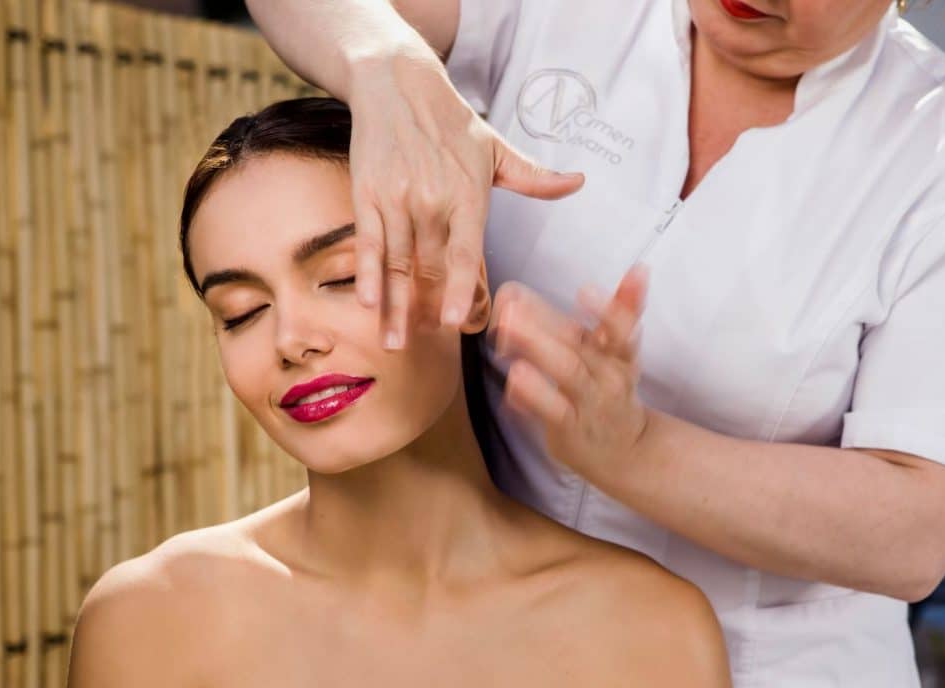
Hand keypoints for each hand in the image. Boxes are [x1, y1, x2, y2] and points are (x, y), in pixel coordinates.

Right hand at [345, 52, 584, 348]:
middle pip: (429, 268)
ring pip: (396, 263)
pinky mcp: (367, 194)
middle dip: (425, 311)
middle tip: (422, 347)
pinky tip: (368, 303)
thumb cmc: (451, 121)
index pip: (465, 251)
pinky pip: (367, 242)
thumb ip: (534, 176)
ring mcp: (397, 199)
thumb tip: (578, 182)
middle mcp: (431, 200)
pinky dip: (367, 273)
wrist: (397, 83)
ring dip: (393, 307)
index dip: (461, 288)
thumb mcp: (496, 148)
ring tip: (391, 342)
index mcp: (467, 195)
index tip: (458, 321)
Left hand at [488, 264, 650, 484]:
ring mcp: (589, 402)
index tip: (585, 290)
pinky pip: (553, 410)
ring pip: (565, 373)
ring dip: (534, 349)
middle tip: (510, 303)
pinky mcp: (570, 428)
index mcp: (618, 352)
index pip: (619, 328)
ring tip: (504, 330)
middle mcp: (608, 375)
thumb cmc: (609, 388)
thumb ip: (623, 309)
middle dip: (542, 322)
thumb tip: (640, 268)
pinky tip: (513, 379)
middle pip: (577, 346)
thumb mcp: (620, 350)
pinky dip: (534, 394)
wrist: (625, 451)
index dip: (607, 309)